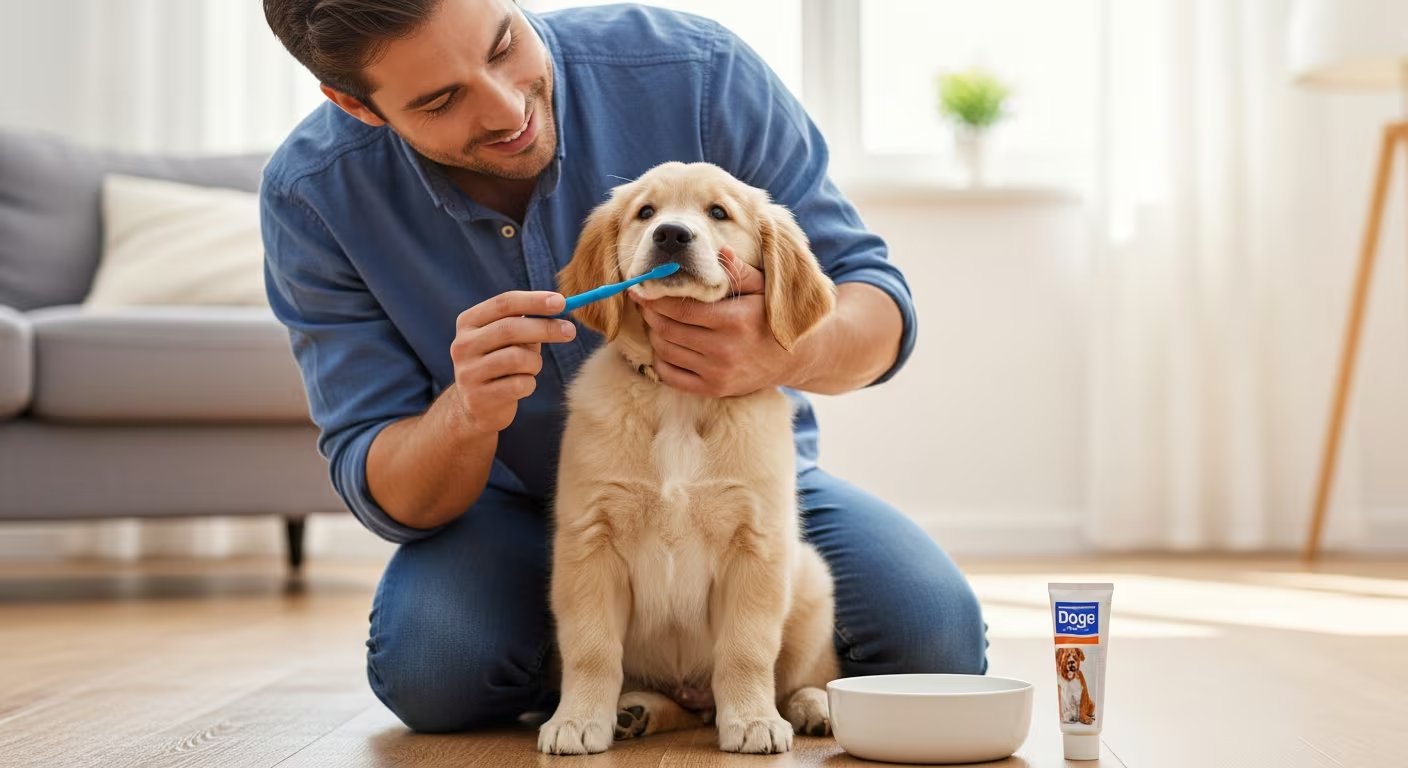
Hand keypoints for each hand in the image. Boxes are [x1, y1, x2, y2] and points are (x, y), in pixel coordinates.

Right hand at [451, 291, 575, 433]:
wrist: (475, 406)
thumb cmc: (500, 362)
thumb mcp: (509, 339)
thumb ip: (528, 321)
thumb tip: (560, 305)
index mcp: (468, 322)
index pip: (504, 303)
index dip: (534, 301)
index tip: (562, 302)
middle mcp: (462, 345)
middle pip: (510, 328)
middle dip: (545, 328)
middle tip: (570, 331)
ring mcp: (467, 372)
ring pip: (518, 358)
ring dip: (535, 362)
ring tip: (532, 367)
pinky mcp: (478, 398)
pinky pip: (519, 385)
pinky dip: (529, 383)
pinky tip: (522, 386)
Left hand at [628, 246, 795, 396]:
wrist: (792, 358)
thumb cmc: (770, 316)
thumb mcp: (762, 288)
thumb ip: (739, 271)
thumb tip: (720, 252)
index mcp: (734, 320)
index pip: (681, 310)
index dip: (656, 299)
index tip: (642, 288)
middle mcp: (724, 350)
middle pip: (668, 331)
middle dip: (650, 315)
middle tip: (645, 302)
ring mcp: (717, 373)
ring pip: (666, 353)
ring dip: (653, 335)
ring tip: (655, 321)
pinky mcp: (713, 389)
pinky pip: (671, 377)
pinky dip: (660, 360)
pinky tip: (664, 346)